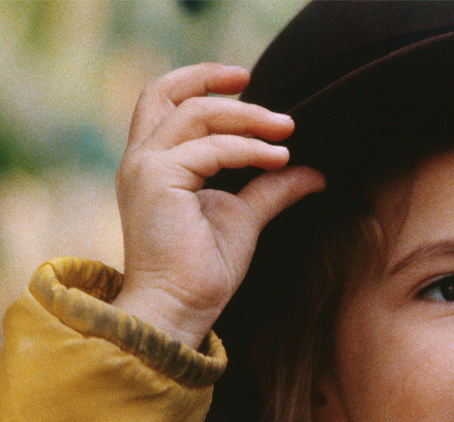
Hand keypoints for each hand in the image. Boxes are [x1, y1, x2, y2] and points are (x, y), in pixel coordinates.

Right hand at [113, 63, 325, 348]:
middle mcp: (141, 159)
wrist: (180, 308)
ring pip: (196, 114)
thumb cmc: (204, 272)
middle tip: (274, 104)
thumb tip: (312, 171)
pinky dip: (248, 149)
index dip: (201, 82)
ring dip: (248, 119)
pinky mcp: (156, 179)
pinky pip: (210, 148)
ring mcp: (144, 167)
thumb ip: (271, 188)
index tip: (246, 82)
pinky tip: (279, 159)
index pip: (164, 102)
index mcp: (153, 164)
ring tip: (288, 132)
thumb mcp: (244, 218)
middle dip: (217, 82)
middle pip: (168, 93)